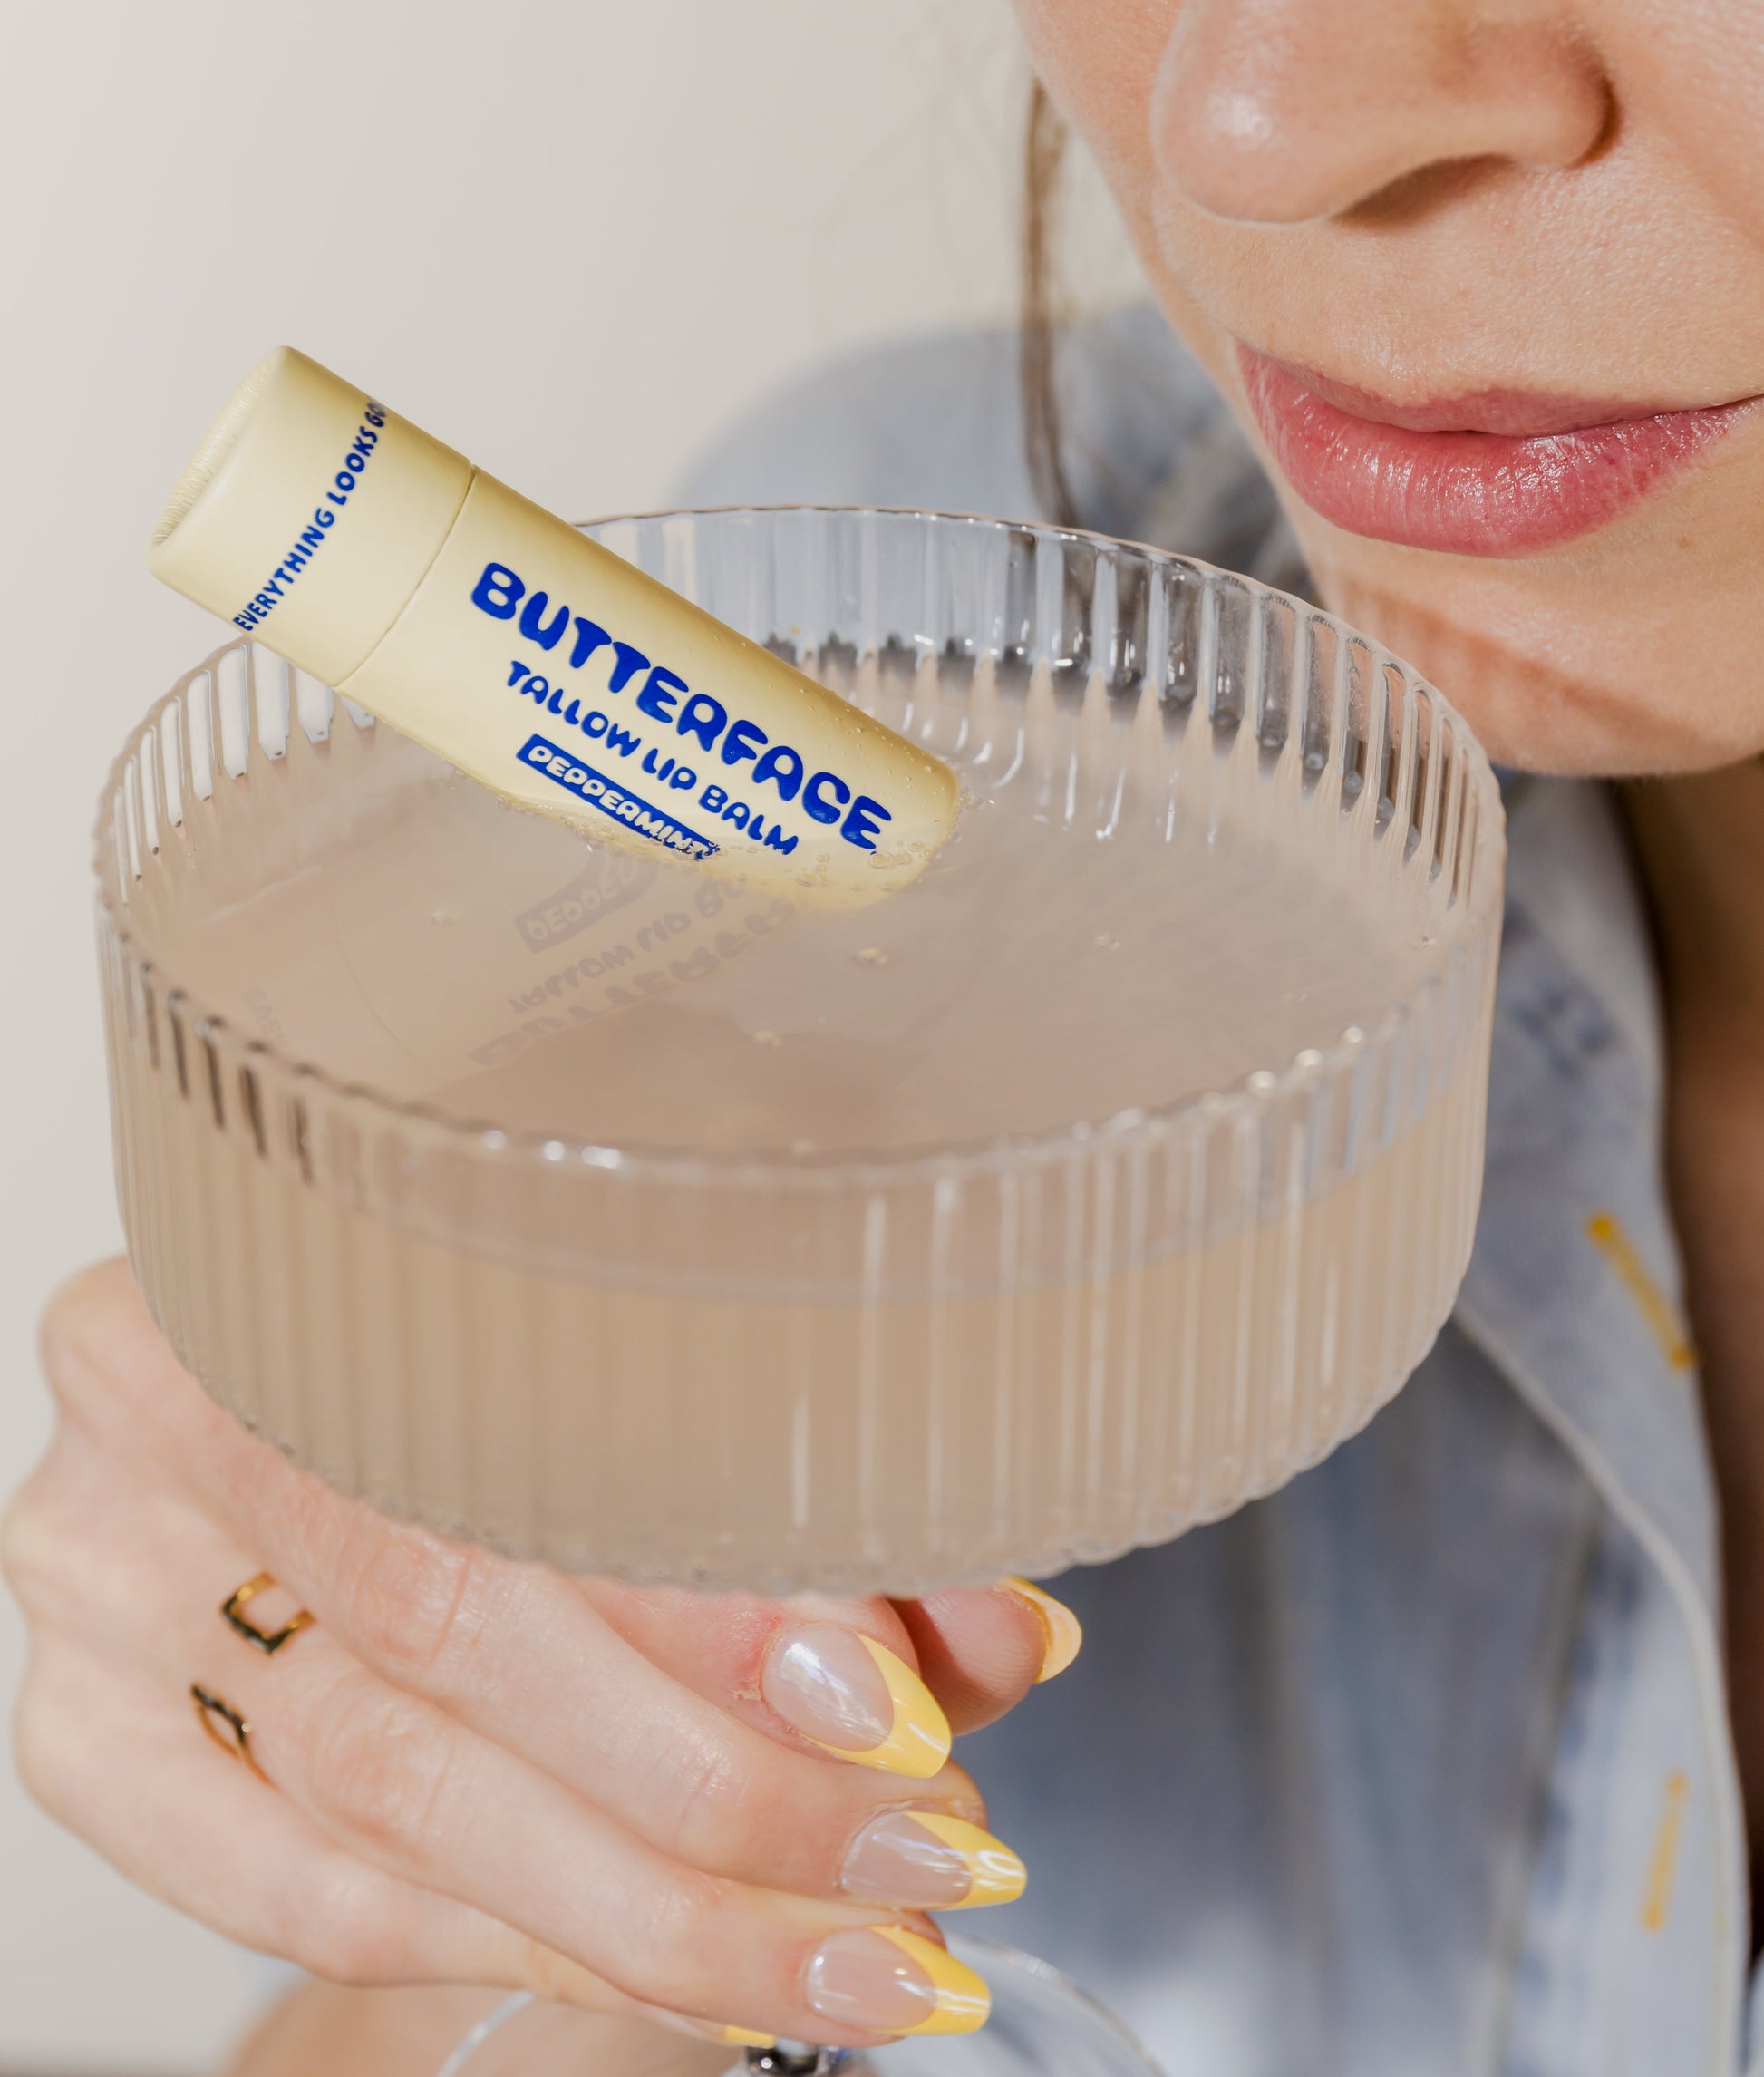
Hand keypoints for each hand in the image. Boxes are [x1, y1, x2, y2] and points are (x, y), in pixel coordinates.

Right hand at [4, 1262, 1077, 2044]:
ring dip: (650, 1911)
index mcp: (299, 1246)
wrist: (305, 1368)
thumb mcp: (666, 1357)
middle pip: (450, 1645)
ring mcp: (109, 1581)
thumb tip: (995, 1635)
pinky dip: (518, 1944)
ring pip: (392, 1802)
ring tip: (845, 1947)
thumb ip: (814, 1490)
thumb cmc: (498, 1340)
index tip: (905, 1704)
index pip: (510, 1456)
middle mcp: (165, 1409)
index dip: (716, 1607)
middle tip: (916, 1860)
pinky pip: (306, 1890)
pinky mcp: (92, 1736)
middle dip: (718, 1794)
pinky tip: (676, 1967)